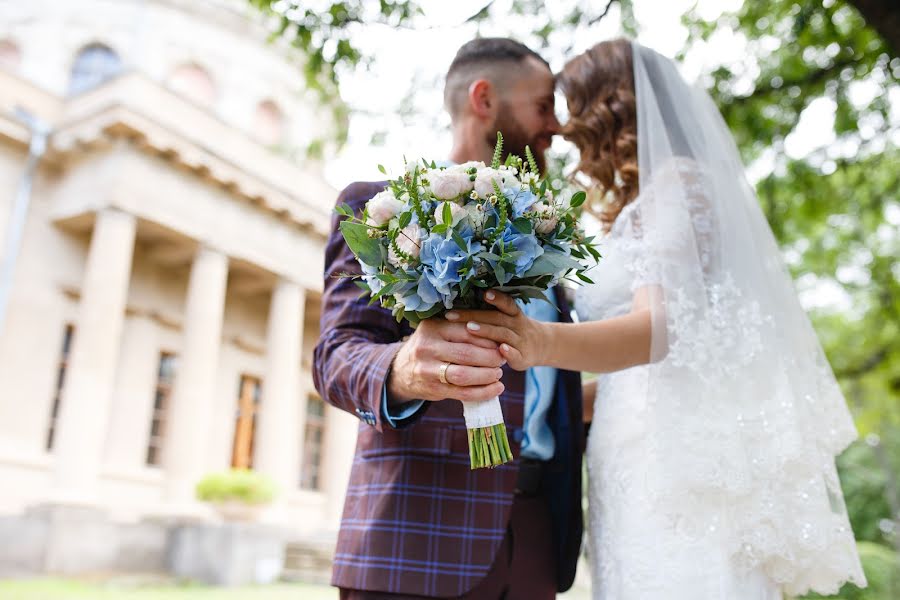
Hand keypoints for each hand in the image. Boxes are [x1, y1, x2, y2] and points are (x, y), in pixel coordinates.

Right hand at [388, 317, 505, 403]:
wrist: (401, 371)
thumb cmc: (429, 347)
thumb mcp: (437, 331)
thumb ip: (460, 329)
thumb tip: (496, 337)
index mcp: (432, 328)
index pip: (466, 331)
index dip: (488, 339)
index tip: (500, 343)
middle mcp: (427, 348)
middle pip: (467, 353)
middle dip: (491, 358)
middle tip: (502, 359)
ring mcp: (428, 371)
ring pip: (464, 375)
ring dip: (488, 375)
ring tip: (498, 374)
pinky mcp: (433, 390)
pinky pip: (463, 393)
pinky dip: (483, 392)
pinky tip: (496, 389)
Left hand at [445, 290, 546, 370]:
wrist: (543, 346)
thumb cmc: (515, 330)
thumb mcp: (508, 318)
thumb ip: (490, 312)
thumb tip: (459, 303)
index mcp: (513, 314)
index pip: (506, 303)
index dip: (497, 298)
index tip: (484, 293)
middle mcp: (517, 325)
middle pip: (496, 318)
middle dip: (475, 315)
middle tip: (453, 314)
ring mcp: (521, 341)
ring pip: (503, 334)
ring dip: (487, 330)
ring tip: (469, 328)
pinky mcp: (523, 358)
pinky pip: (516, 355)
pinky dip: (509, 353)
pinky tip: (501, 350)